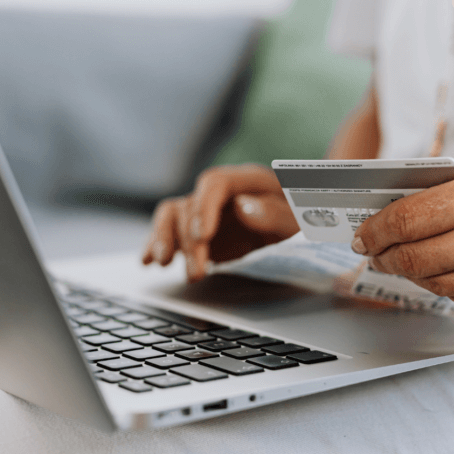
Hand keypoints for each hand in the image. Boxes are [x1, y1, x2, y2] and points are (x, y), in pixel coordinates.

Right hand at [142, 164, 299, 281]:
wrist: (305, 227)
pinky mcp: (198, 232)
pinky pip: (170, 233)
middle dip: (189, 241)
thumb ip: (276, 213)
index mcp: (247, 180)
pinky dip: (156, 245)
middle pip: (190, 205)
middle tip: (197, 272)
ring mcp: (206, 211)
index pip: (215, 183)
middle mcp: (221, 193)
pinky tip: (147, 262)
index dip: (204, 207)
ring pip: (172, 216)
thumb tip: (244, 208)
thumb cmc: (305, 218)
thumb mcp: (302, 218)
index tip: (202, 235)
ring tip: (163, 264)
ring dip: (164, 239)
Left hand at [351, 155, 453, 317]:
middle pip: (411, 258)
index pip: (407, 220)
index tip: (362, 233)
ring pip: (433, 283)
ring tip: (403, 259)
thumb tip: (409, 205)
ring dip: (411, 272)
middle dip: (383, 255)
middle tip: (372, 251)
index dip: (374, 230)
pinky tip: (444, 271)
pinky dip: (446, 285)